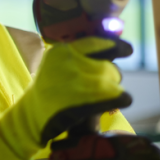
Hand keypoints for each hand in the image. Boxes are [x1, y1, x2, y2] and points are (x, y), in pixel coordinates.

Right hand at [0, 37, 131, 157]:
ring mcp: (79, 77)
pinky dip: (120, 99)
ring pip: (113, 78)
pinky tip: (111, 104)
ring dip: (111, 89)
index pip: (95, 42)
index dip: (115, 46)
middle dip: (109, 76)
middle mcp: (70, 60)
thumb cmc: (46, 93)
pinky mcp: (88, 96)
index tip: (128, 50)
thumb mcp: (54, 66)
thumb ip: (77, 57)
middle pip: (107, 65)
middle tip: (99, 88)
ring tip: (96, 98)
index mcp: (61, 50)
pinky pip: (119, 94)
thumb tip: (113, 50)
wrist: (31, 116)